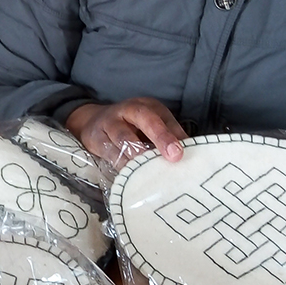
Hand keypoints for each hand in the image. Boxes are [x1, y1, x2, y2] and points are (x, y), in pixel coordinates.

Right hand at [65, 97, 186, 167]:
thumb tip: (194, 154)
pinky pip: (110, 154)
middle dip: (159, 138)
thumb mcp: (151, 123)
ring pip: (124, 139)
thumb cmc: (130, 126)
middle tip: (172, 158)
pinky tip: (133, 178)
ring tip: (151, 172)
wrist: (92, 122)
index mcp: (144, 106)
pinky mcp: (96, 139)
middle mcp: (127, 110)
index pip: (159, 116)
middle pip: (143, 119)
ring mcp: (109, 123)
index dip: (169, 134)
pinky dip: (123, 167)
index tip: (179, 153)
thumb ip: (171, 135)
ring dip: (140, 157)